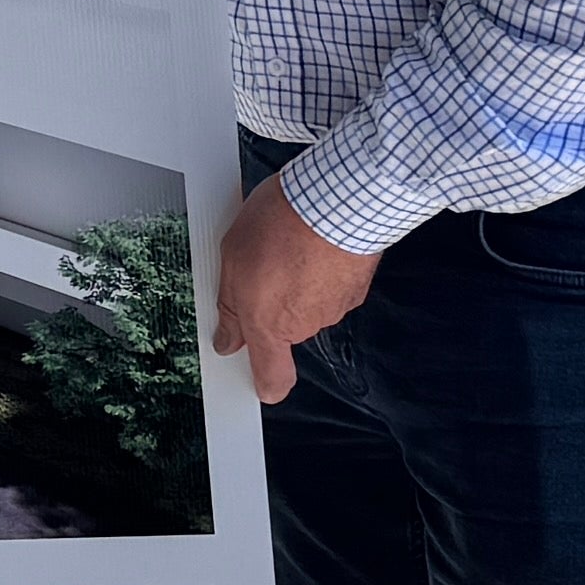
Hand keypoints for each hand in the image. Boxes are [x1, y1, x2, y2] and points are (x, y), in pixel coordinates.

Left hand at [208, 174, 375, 401]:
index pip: (273, 376)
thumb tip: (228, 339)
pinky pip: (332, 287)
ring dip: (298, 282)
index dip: (267, 384)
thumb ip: (230, 306)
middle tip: (262, 265)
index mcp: (269, 324)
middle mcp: (304, 324)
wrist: (339, 200)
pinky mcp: (356, 289)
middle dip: (273, 303)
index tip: (261, 384)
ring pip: (308, 304)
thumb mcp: (233, 257)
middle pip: (285, 327)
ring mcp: (333, 308)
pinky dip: (323, 271)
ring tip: (289, 245)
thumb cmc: (284, 223)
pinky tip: (314, 243)